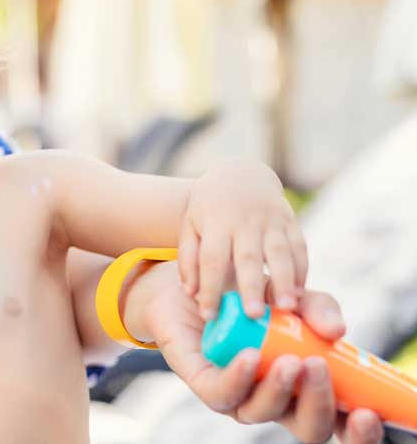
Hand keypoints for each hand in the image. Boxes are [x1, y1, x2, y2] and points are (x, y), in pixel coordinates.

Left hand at [138, 262, 382, 443]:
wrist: (195, 279)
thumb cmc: (250, 294)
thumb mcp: (291, 294)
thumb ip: (317, 309)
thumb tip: (337, 331)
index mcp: (303, 387)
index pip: (338, 422)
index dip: (357, 430)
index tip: (371, 412)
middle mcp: (274, 398)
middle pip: (307, 428)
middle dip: (317, 404)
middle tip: (318, 367)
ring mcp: (239, 395)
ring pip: (262, 412)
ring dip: (279, 388)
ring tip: (290, 360)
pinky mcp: (206, 384)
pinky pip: (224, 394)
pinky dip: (239, 376)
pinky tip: (250, 355)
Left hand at [177, 159, 306, 319]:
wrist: (240, 174)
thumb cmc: (210, 209)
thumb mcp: (190, 225)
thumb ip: (188, 258)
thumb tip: (191, 294)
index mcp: (215, 222)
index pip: (211, 259)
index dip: (209, 288)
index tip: (209, 316)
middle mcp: (244, 221)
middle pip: (247, 256)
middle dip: (251, 286)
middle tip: (253, 315)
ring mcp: (270, 219)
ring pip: (280, 251)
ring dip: (285, 280)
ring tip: (286, 308)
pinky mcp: (290, 219)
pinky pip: (299, 245)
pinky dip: (302, 269)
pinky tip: (300, 293)